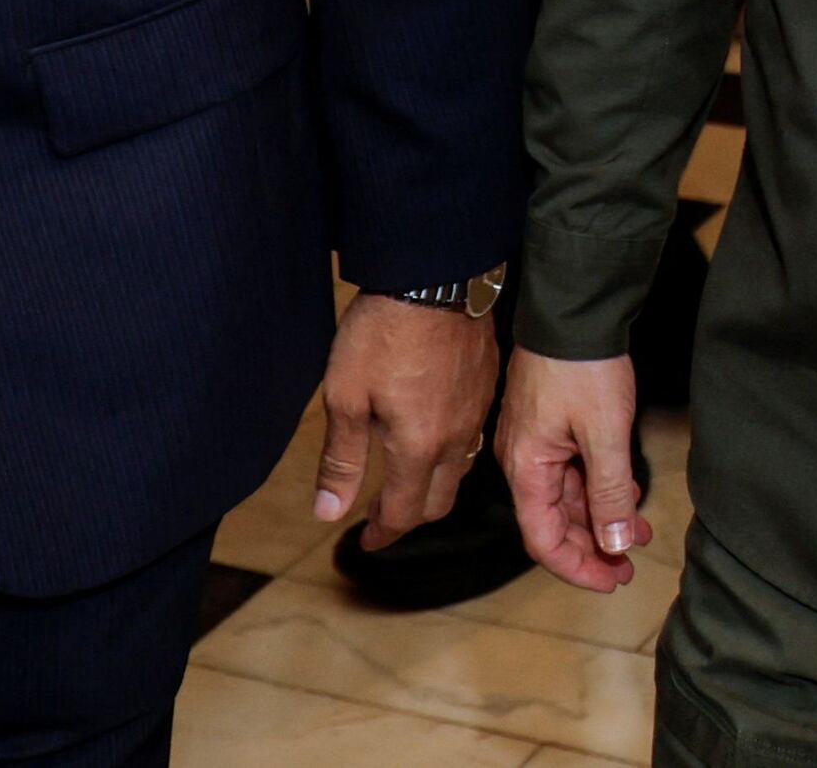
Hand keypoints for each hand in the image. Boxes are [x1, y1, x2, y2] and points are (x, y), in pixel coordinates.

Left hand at [312, 293, 502, 548]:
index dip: (382, 533)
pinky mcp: (487, 384)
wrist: (436, 275)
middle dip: (411, 516)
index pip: (403, 512)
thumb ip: (341, 459)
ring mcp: (477, 411)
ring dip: (434, 485)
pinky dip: (453, 451)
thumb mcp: (345, 395)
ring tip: (407, 478)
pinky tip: (435, 432)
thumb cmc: (384, 331)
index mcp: (419, 447)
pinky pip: (475, 435)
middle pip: (440, 501)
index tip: (366, 541)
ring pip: (461, 470)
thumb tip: (329, 513)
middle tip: (385, 516)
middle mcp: (456, 437)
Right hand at [497, 348, 651, 589]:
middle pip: (554, 522)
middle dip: (593, 546)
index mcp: (526, 468)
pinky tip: (626, 490)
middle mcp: (523, 461)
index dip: (578, 567)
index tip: (612, 581)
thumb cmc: (582, 366)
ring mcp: (535, 443)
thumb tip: (615, 545)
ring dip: (600, 517)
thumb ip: (609, 493)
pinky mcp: (550, 426)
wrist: (573, 308)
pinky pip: (571, 471)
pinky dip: (597, 487)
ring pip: (566, 497)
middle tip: (630, 565)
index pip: (544, 540)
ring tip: (638, 531)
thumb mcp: (605, 433)